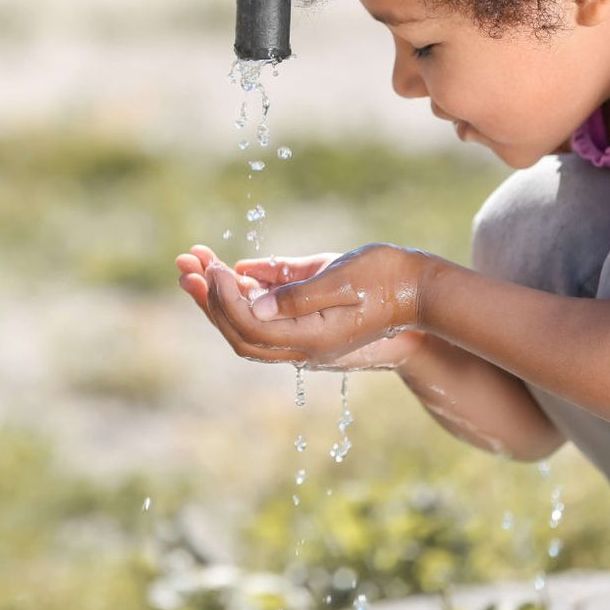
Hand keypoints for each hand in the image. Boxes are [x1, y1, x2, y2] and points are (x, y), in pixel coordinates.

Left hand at [176, 243, 428, 368]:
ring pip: (248, 326)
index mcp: (312, 339)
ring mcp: (306, 337)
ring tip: (194, 263)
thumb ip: (297, 293)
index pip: (251, 326)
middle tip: (184, 265)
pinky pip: (266, 315)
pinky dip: (242, 294)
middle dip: (208, 299)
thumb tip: (252, 301)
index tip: (212, 267)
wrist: (424, 293)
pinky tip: (230, 270)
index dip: (224, 299)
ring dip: (218, 296)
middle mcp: (304, 345)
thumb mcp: (344, 279)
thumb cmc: (390, 279)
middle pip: (240, 331)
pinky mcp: (309, 322)